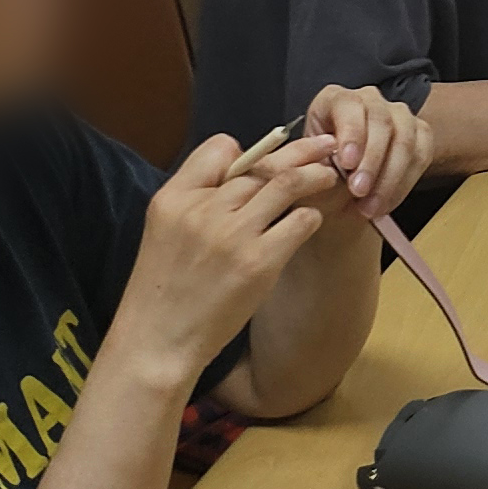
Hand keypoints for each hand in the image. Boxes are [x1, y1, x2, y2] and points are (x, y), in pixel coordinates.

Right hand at [108, 134, 333, 387]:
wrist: (158, 341)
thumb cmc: (165, 288)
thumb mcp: (164, 230)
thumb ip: (197, 198)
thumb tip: (241, 166)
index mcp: (173, 198)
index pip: (219, 147)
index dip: (248, 151)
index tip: (270, 157)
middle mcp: (202, 210)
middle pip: (262, 163)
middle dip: (300, 152)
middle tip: (326, 147)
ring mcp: (233, 235)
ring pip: (289, 183)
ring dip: (316, 175)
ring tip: (329, 176)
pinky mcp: (259, 262)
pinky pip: (301, 221)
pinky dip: (312, 216)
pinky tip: (311, 222)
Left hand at [301, 83, 437, 223]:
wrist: (339, 177)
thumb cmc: (318, 167)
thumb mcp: (304, 163)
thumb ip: (310, 166)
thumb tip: (319, 174)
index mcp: (336, 99)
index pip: (349, 105)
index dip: (351, 133)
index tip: (346, 163)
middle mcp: (370, 100)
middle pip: (381, 122)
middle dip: (372, 161)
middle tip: (359, 192)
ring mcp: (399, 114)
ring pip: (405, 139)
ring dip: (390, 177)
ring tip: (372, 207)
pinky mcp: (420, 133)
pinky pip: (421, 155)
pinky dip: (404, 184)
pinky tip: (386, 204)